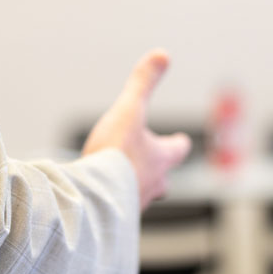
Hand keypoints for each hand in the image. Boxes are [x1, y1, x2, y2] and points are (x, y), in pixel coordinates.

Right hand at [81, 50, 191, 208]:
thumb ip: (144, 83)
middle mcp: (153, 185)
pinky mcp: (114, 219)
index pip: (178, 149)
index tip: (180, 140)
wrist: (92, 200)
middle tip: (154, 168)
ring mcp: (134, 204)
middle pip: (164, 180)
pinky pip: (117, 211)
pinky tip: (101, 201)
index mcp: (160, 159)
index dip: (177, 142)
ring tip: (123, 184)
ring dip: (134, 188)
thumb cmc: (115, 155)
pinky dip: (112, 203)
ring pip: (140, 196)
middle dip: (159, 172)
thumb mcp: (129, 110)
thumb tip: (163, 54)